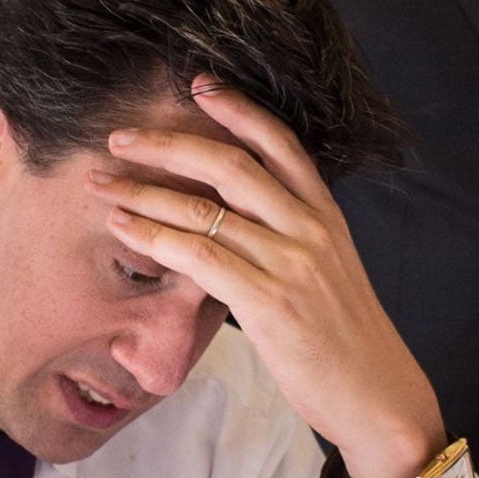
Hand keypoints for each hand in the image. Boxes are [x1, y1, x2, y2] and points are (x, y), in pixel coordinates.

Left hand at [89, 77, 445, 477]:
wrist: (376, 392)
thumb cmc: (343, 338)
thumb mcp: (327, 270)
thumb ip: (288, 236)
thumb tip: (232, 221)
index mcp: (326, 212)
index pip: (279, 142)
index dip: (236, 108)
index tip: (197, 84)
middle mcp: (309, 226)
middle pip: (229, 163)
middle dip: (167, 144)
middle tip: (120, 138)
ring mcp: (289, 262)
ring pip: (203, 208)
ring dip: (143, 191)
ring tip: (102, 183)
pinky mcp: (268, 301)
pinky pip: (197, 255)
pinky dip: (153, 236)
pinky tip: (123, 227)